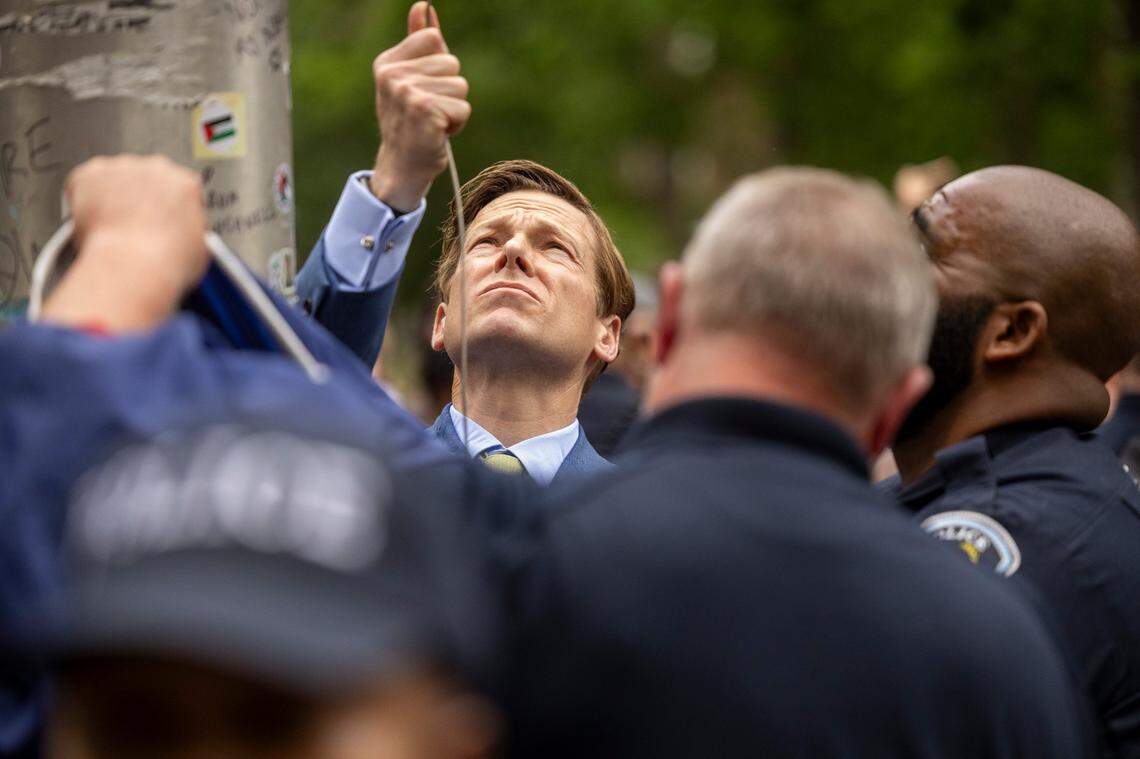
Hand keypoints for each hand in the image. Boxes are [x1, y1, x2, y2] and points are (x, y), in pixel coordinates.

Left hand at [42, 155, 207, 331]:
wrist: (132, 266)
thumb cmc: (165, 263)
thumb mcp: (200, 248)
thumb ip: (192, 230)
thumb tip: (183, 235)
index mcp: (186, 183)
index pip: (178, 189)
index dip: (168, 208)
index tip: (161, 223)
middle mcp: (155, 167)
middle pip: (146, 178)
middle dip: (140, 198)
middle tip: (135, 226)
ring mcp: (121, 168)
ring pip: (114, 178)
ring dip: (112, 197)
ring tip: (111, 228)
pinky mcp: (89, 174)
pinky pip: (83, 183)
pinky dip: (83, 199)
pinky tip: (91, 222)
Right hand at [369, 1, 470, 210]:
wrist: (403, 166)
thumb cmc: (411, 123)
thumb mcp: (411, 79)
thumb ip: (417, 42)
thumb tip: (424, 6)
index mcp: (387, 62)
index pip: (434, 39)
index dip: (440, 67)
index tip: (423, 90)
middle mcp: (392, 74)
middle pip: (452, 63)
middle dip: (450, 90)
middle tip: (429, 112)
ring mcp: (406, 91)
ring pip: (460, 86)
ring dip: (454, 108)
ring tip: (433, 123)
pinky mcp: (424, 109)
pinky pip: (463, 107)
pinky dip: (457, 124)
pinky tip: (438, 134)